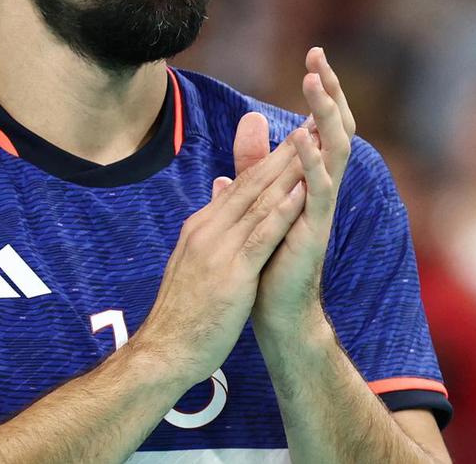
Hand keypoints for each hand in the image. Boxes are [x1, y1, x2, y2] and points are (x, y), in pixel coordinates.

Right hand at [134, 131, 306, 387]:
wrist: (165, 351)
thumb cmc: (183, 314)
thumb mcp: (194, 266)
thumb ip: (210, 236)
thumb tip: (219, 212)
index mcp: (201, 227)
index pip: (239, 187)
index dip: (268, 161)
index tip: (292, 139)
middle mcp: (208, 229)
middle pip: (251, 184)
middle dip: (282, 154)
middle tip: (309, 125)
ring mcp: (219, 249)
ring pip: (259, 202)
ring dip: (288, 171)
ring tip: (311, 145)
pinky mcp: (232, 273)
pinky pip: (261, 235)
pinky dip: (282, 211)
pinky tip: (301, 192)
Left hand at [231, 47, 355, 333]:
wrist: (271, 310)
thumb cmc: (269, 257)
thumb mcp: (258, 196)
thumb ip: (255, 162)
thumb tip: (250, 123)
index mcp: (310, 178)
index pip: (321, 125)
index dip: (322, 92)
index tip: (314, 56)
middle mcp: (321, 187)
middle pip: (335, 129)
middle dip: (329, 92)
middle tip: (318, 56)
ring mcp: (321, 207)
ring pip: (334, 151)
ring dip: (324, 115)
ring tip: (315, 82)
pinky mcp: (313, 229)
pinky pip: (319, 190)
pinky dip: (311, 162)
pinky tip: (301, 138)